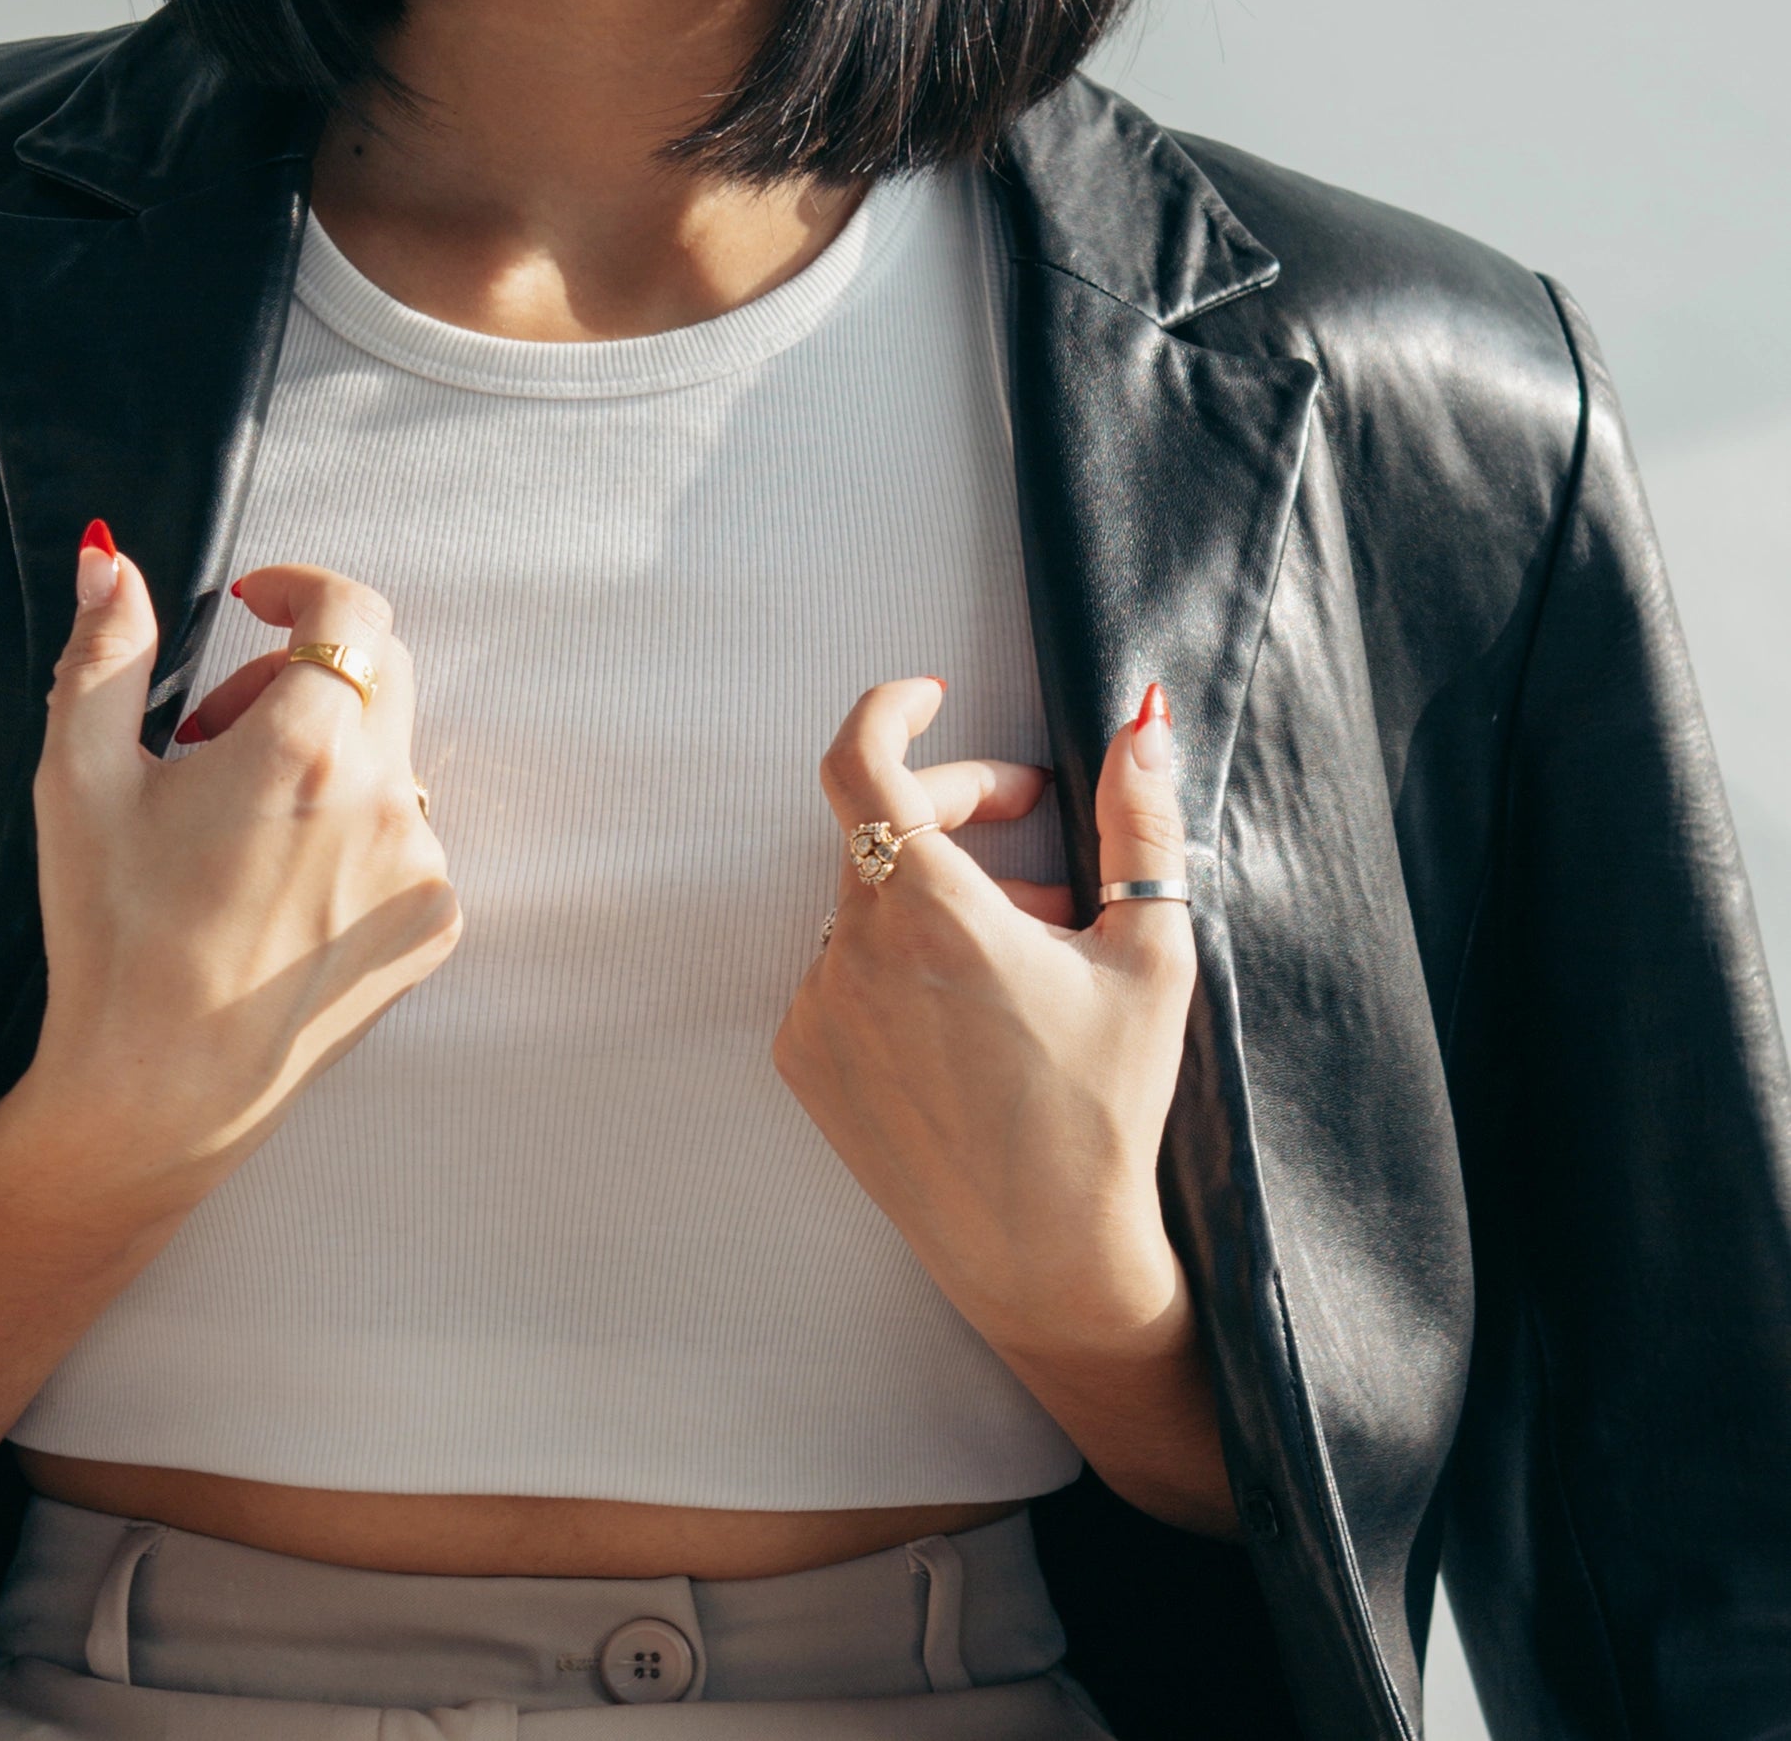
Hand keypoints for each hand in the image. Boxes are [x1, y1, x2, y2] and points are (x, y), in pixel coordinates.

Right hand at [0, 539, 459, 1597]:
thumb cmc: (110, 933)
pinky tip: (273, 886)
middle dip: (295, 675)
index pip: (351, 610)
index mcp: (309, 745)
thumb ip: (104, 652)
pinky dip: (350, 831)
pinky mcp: (433, 925)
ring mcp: (420, 865)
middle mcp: (386, 796)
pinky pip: (403, 835)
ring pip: (385, 757)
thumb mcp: (80, 779)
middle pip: (375, 674)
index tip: (250, 608)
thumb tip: (108, 555)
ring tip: (232, 827)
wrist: (156, 1096)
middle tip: (209, 736)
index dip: (300, 591)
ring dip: (321, 758)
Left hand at [773, 677, 1231, 1532]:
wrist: (1049, 1258)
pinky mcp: (806, 1060)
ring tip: (1025, 941)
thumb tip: (1145, 719)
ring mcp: (819, 1008)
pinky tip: (972, 1014)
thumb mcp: (1150, 956)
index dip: (891, 710)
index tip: (933, 698)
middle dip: (958, 804)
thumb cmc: (1108, 1108)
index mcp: (931, 911)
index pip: (862, 759)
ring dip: (937, 894)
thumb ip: (1142, 823)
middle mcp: (855, 951)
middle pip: (881, 826)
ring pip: (868, 902)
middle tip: (1034, 818)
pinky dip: (899, 963)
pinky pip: (844, 970)